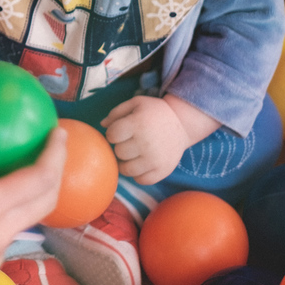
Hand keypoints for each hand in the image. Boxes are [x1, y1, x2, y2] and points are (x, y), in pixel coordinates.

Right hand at [0, 113, 67, 284]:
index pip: (35, 180)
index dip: (53, 155)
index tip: (58, 133)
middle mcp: (0, 232)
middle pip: (44, 200)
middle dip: (56, 169)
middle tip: (54, 145)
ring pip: (26, 219)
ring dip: (32, 195)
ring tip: (21, 174)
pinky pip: (4, 237)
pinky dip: (4, 218)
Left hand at [101, 95, 218, 184]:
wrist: (182, 124)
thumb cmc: (154, 113)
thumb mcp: (136, 103)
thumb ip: (116, 113)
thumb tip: (101, 125)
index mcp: (138, 124)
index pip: (112, 135)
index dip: (113, 133)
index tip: (120, 131)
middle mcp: (147, 143)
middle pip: (119, 153)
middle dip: (120, 147)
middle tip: (129, 142)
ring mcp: (155, 159)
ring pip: (126, 170)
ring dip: (126, 162)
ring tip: (133, 154)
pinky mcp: (163, 171)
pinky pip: (141, 180)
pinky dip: (138, 174)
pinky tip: (141, 163)